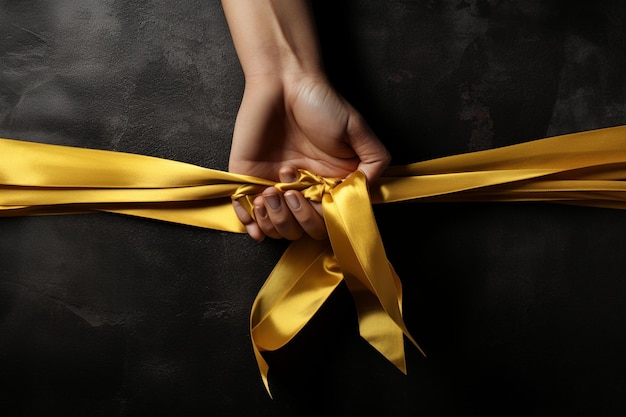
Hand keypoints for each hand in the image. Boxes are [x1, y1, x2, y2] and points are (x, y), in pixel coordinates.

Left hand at [229, 73, 389, 240]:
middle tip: (290, 192)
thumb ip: (372, 164)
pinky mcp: (248, 178)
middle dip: (295, 219)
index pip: (326, 221)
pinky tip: (255, 211)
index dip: (320, 218)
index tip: (317, 196)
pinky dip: (250, 222)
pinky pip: (246, 213)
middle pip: (300, 230)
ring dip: (273, 220)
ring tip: (271, 191)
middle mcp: (302, 190)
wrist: (285, 80)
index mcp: (328, 184)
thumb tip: (365, 195)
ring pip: (275, 228)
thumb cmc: (321, 103)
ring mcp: (273, 186)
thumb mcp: (358, 130)